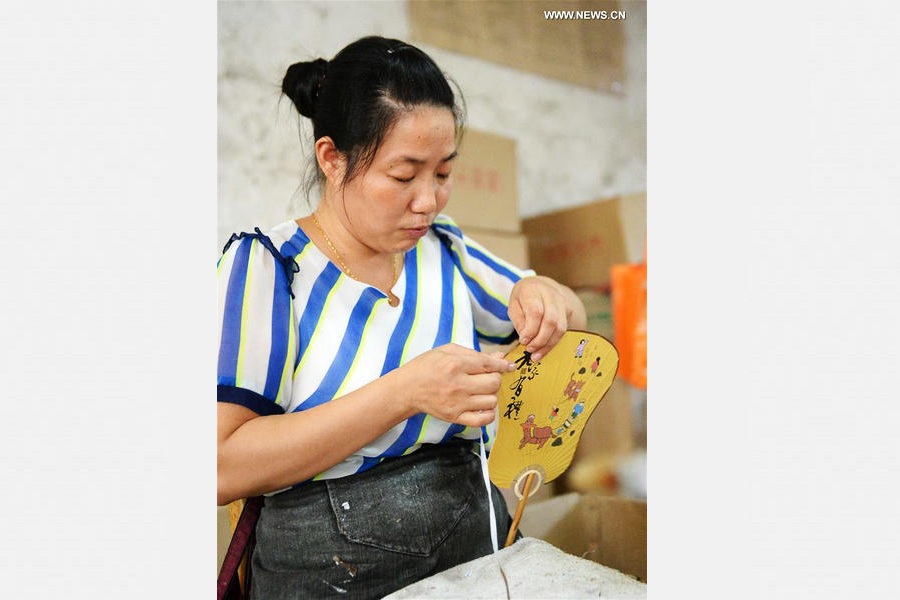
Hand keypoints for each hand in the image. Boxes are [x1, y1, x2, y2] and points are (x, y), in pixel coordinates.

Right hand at [397, 344, 514, 426]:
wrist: (407, 389)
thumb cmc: (426, 366)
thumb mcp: (448, 351)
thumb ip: (475, 354)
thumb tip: (500, 357)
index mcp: (455, 364)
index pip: (488, 364)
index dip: (502, 364)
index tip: (509, 366)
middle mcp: (458, 385)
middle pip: (493, 383)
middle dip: (495, 378)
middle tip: (486, 377)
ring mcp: (457, 403)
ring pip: (491, 401)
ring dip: (490, 395)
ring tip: (480, 391)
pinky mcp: (455, 417)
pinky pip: (482, 420)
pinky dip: (488, 414)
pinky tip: (482, 406)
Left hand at [508, 275, 577, 361]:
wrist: (540, 286)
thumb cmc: (523, 298)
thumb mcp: (514, 306)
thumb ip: (519, 322)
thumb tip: (526, 340)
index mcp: (533, 290)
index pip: (536, 312)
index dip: (531, 329)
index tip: (523, 341)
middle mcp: (551, 295)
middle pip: (551, 320)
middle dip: (540, 340)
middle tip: (530, 350)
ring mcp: (562, 303)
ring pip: (560, 327)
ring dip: (548, 344)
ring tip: (536, 355)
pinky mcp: (567, 312)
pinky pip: (563, 330)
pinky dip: (553, 342)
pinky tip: (544, 350)